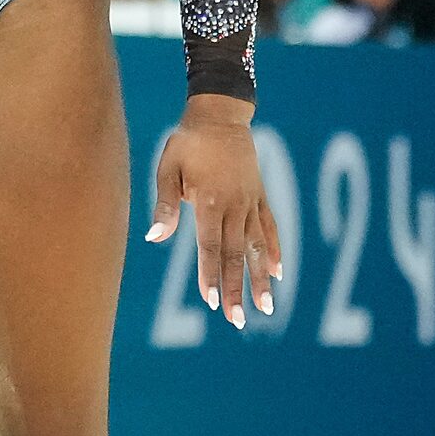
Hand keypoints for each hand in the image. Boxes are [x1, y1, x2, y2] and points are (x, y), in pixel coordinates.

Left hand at [146, 95, 281, 328]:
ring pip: (257, 246)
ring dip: (261, 278)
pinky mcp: (260, 197)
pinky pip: (270, 227)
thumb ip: (165, 204)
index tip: (211, 302)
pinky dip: (275, 250)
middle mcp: (235, 206)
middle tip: (238, 319)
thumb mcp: (168, 168)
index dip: (210, 275)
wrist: (220, 116)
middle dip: (236, 288)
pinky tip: (279, 273)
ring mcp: (251, 202)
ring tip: (268, 307)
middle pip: (235, 255)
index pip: (210, 246)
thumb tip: (155, 237)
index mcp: (210, 201)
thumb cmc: (187, 143)